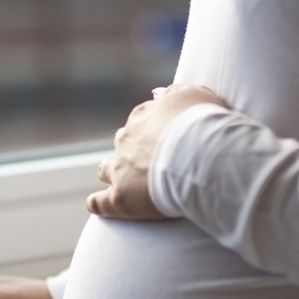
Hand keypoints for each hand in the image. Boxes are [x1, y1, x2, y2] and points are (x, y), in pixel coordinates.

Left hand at [87, 82, 224, 220]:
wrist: (201, 154)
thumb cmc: (203, 123)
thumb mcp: (194, 95)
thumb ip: (174, 93)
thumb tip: (158, 94)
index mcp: (143, 117)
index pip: (140, 122)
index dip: (150, 132)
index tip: (162, 141)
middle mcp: (127, 140)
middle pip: (122, 144)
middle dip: (131, 152)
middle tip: (150, 163)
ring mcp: (121, 169)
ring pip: (106, 169)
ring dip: (111, 174)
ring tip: (121, 184)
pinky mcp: (121, 198)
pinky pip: (101, 202)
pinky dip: (98, 203)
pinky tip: (96, 205)